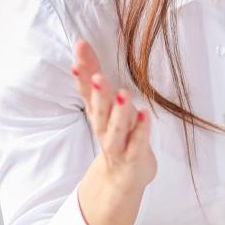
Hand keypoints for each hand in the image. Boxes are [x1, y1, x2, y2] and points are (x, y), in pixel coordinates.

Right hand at [71, 39, 156, 193]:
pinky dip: (141, 129)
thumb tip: (82, 45)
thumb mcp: (104, 104)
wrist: (121, 178)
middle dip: (98, 94)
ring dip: (118, 112)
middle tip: (97, 77)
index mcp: (97, 114)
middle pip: (99, 110)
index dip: (83, 72)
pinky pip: (138, 142)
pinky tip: (145, 114)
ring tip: (123, 93)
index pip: (87, 91)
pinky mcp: (134, 156)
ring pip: (116, 128)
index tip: (80, 50)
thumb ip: (93, 75)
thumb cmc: (115, 133)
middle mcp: (104, 129)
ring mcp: (118, 144)